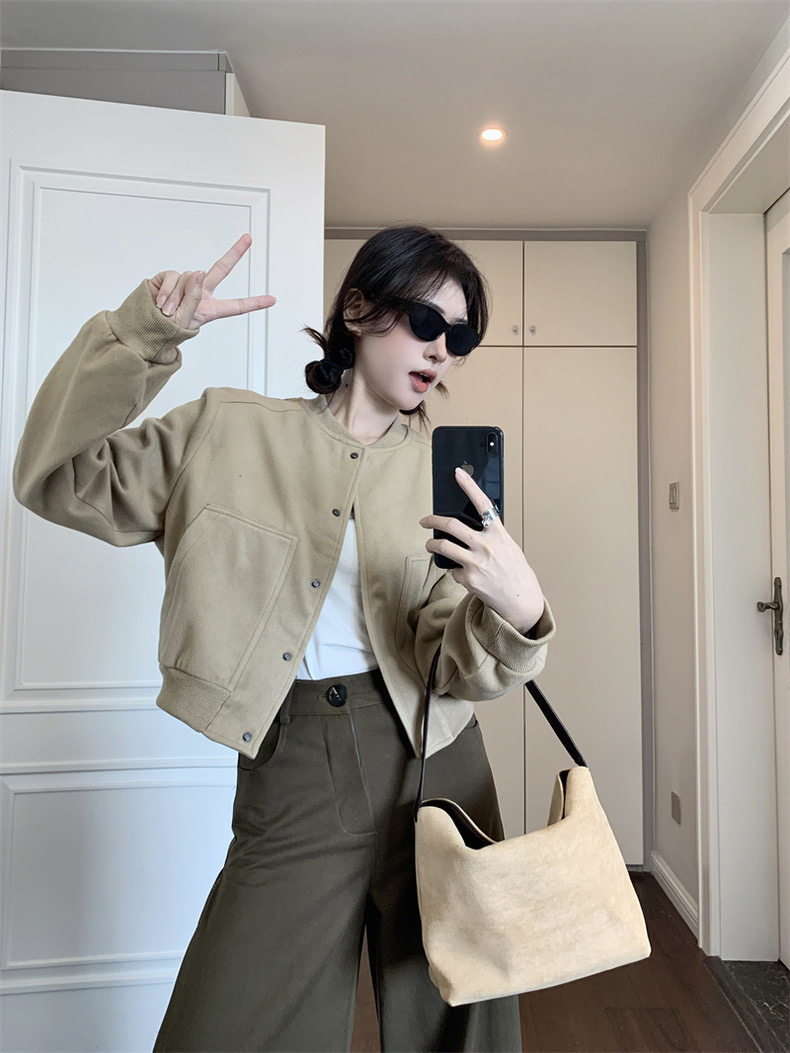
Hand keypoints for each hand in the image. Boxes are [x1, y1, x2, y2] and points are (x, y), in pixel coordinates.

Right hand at [147, 233, 275, 329]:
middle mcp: (201, 293)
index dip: (254, 303)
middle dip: (235, 253)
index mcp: (210, 309)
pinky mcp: (169, 277)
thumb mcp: (184, 320)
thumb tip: (200, 272)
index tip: (273, 299)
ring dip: (177, 296)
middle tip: (248, 237)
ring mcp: (186, 284)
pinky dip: (167, 290)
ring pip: (190, 278)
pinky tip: (161, 302)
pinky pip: (173, 277)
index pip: (236, 306)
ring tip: (168, 311)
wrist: (144, 325)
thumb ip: (193, 297)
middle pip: (221, 270)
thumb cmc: (166, 329)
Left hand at [418, 467, 544, 634]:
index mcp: (499, 534)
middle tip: (424, 520)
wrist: (520, 600)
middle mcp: (486, 546)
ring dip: (431, 544)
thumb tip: (467, 529)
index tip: (458, 473)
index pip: (483, 504)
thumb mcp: (508, 547)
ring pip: (443, 546)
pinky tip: (463, 574)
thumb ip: (490, 536)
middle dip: (432, 520)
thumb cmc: (515, 572)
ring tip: (430, 545)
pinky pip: (453, 570)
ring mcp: (476, 563)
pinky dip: (454, 570)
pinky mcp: (468, 579)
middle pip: (451, 525)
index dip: (469, 486)